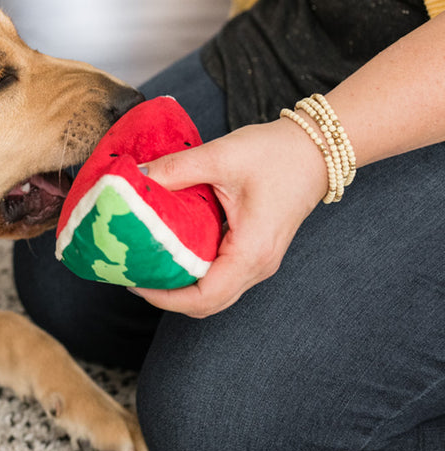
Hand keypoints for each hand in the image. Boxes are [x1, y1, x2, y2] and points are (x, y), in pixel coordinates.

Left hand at [130, 119, 328, 316]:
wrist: (318, 147)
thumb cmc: (277, 152)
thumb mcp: (220, 156)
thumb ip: (174, 168)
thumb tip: (134, 178)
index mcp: (251, 252)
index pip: (203, 298)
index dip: (163, 297)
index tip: (133, 279)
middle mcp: (258, 266)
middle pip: (206, 303)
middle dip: (166, 295)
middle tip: (132, 270)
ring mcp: (259, 261)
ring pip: (214, 291)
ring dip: (179, 284)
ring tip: (146, 261)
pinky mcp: (255, 250)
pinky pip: (221, 274)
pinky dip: (193, 271)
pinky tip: (171, 248)